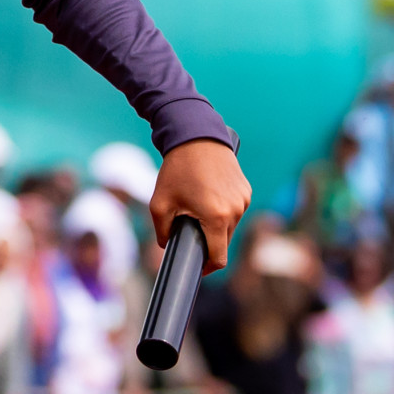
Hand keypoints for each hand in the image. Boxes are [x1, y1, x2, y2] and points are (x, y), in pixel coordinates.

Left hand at [150, 138, 250, 272]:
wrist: (195, 137)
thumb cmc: (176, 170)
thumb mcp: (159, 202)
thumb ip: (162, 230)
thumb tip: (167, 246)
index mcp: (217, 218)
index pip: (218, 257)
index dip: (207, 267)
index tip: (197, 267)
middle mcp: (236, 211)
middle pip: (223, 242)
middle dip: (207, 242)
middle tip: (188, 232)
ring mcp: (244, 201)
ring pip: (230, 226)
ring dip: (215, 225)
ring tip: (195, 208)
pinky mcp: (246, 191)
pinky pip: (235, 210)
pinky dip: (222, 210)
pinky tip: (206, 197)